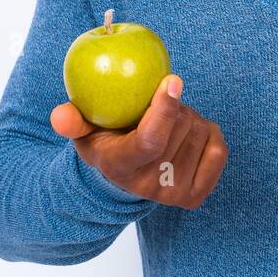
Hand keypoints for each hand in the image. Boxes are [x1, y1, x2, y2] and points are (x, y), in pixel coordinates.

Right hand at [50, 74, 228, 208]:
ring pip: (199, 133)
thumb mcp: (84, 131)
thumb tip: (59, 115)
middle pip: (179, 129)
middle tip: (160, 103)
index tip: (172, 80)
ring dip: (189, 117)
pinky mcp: (197, 195)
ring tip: (169, 122)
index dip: (163, 109)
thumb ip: (71, 121)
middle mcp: (148, 186)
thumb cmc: (106, 142)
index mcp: (119, 166)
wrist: (126, 180)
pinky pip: (218, 149)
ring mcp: (174, 194)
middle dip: (174, 105)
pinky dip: (209, 132)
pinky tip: (190, 133)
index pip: (148, 140)